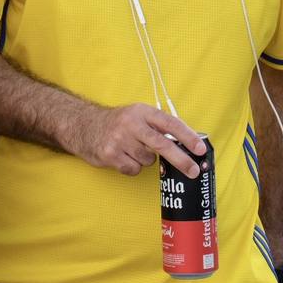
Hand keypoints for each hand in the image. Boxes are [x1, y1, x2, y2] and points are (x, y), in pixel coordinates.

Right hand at [70, 103, 206, 176]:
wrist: (83, 125)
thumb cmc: (118, 123)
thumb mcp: (137, 115)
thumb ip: (158, 126)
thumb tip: (188, 144)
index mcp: (142, 111)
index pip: (169, 123)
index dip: (187, 136)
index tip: (200, 149)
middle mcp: (131, 124)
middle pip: (162, 145)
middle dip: (181, 160)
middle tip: (193, 171)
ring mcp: (119, 140)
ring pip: (147, 161)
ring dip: (144, 160)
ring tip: (132, 150)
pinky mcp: (110, 155)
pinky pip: (133, 169)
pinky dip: (132, 167)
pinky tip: (122, 156)